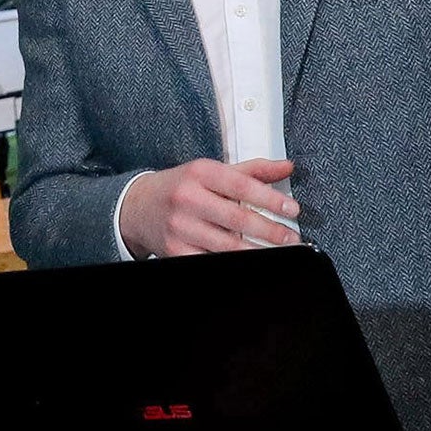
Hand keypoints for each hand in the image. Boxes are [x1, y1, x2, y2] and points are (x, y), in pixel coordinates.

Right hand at [117, 159, 298, 258]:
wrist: (138, 206)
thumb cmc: (180, 187)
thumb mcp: (211, 171)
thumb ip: (251, 171)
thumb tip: (287, 167)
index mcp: (199, 173)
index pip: (241, 186)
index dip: (270, 199)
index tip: (292, 208)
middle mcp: (187, 198)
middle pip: (237, 219)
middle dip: (270, 231)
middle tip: (291, 237)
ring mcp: (179, 227)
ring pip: (227, 245)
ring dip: (257, 251)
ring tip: (277, 252)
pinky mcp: (175, 250)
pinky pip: (211, 260)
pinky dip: (233, 262)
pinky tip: (249, 260)